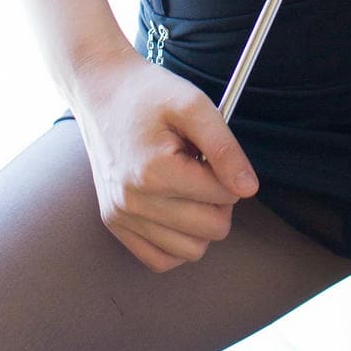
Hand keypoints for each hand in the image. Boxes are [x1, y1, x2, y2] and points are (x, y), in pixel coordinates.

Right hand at [64, 53, 261, 273]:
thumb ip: (225, 148)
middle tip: (202, 169)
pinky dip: (177, 242)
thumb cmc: (149, 93)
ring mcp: (120, 216)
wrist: (101, 90)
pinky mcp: (113, 223)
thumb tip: (249, 189)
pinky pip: (161, 260)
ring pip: (191, 251)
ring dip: (200, 223)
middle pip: (212, 229)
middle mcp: (132, 201)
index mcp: (154, 171)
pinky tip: (175, 209)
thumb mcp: (193, 104)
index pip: (223, 196)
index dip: (229, 172)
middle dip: (219, 199)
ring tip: (185, 186)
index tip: (209, 152)